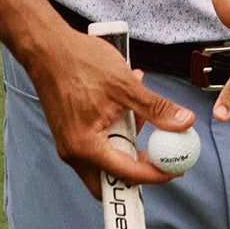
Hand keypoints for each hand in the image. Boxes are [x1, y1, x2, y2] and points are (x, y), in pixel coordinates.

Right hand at [22, 16, 196, 202]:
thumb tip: (184, 122)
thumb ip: (156, 109)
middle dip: (135, 169)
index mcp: (86, 146)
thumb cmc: (79, 62)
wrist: (46, 47)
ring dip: (126, 141)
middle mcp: (73, 152)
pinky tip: (123, 103)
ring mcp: (68, 143)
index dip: (156, 174)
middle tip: (156, 155)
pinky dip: (114, 130)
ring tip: (137, 108)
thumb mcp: (126, 86)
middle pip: (110, 180)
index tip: (174, 169)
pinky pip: (96, 143)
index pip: (127, 174)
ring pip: (104, 160)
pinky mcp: (68, 132)